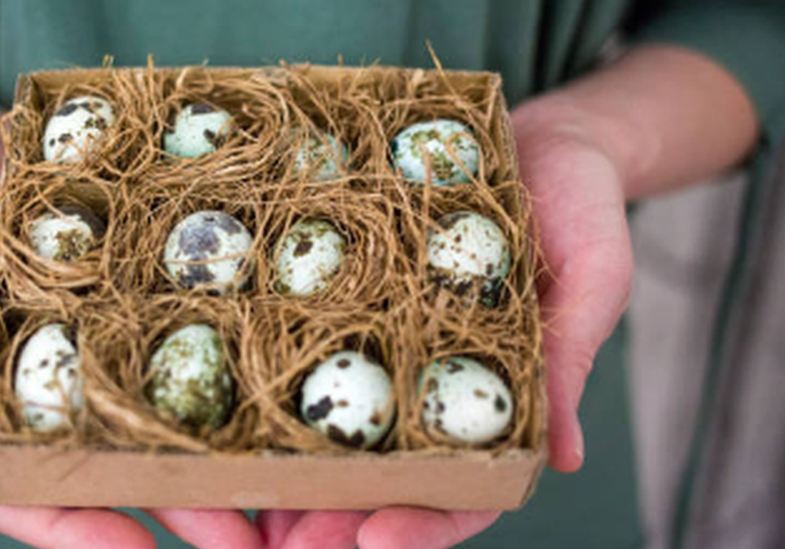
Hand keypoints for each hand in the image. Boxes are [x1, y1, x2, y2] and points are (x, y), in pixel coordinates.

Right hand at [0, 104, 263, 548]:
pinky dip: (225, 381)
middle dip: (174, 511)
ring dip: (216, 465)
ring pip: (164, 422)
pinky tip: (272, 400)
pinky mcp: (148, 305)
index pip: (24, 484)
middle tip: (239, 542)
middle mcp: (63, 384)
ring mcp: (110, 348)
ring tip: (276, 497)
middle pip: (116, 468)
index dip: (73, 527)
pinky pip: (188, 348)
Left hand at [255, 100, 633, 548]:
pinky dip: (274, 386)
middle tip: (283, 546)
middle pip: (385, 477)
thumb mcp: (592, 280)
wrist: (538, 138)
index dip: (425, 522)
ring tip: (237, 508)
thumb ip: (570, 361)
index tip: (375, 541)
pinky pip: (311, 348)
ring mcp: (390, 346)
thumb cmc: (582, 209)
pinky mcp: (353, 298)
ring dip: (291, 477)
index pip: (467, 487)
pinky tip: (229, 413)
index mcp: (500, 399)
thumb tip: (566, 458)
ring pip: (338, 430)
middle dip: (336, 520)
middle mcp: (434, 385)